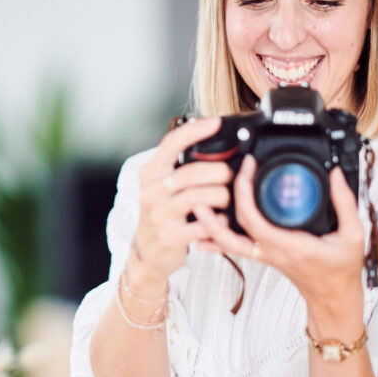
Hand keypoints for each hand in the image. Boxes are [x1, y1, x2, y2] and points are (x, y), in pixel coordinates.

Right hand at [128, 117, 232, 293]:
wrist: (148, 254)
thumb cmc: (162, 214)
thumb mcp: (161, 187)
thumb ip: (179, 166)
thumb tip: (210, 139)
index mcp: (149, 174)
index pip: (170, 144)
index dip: (194, 130)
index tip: (216, 122)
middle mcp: (150, 192)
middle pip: (190, 172)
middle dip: (218, 172)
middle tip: (229, 176)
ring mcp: (159, 216)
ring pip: (197, 197)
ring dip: (221, 196)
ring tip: (227, 198)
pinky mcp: (170, 237)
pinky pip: (203, 225)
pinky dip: (218, 221)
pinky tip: (222, 220)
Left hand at [196, 155, 364, 333]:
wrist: (333, 298)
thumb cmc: (341, 271)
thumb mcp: (353, 235)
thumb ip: (345, 203)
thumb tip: (335, 175)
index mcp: (290, 245)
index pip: (255, 220)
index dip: (244, 193)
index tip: (248, 168)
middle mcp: (271, 251)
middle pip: (231, 233)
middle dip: (218, 206)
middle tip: (215, 180)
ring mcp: (264, 255)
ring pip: (226, 243)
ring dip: (209, 225)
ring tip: (197, 203)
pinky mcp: (262, 256)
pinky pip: (233, 247)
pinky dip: (216, 239)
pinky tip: (203, 230)